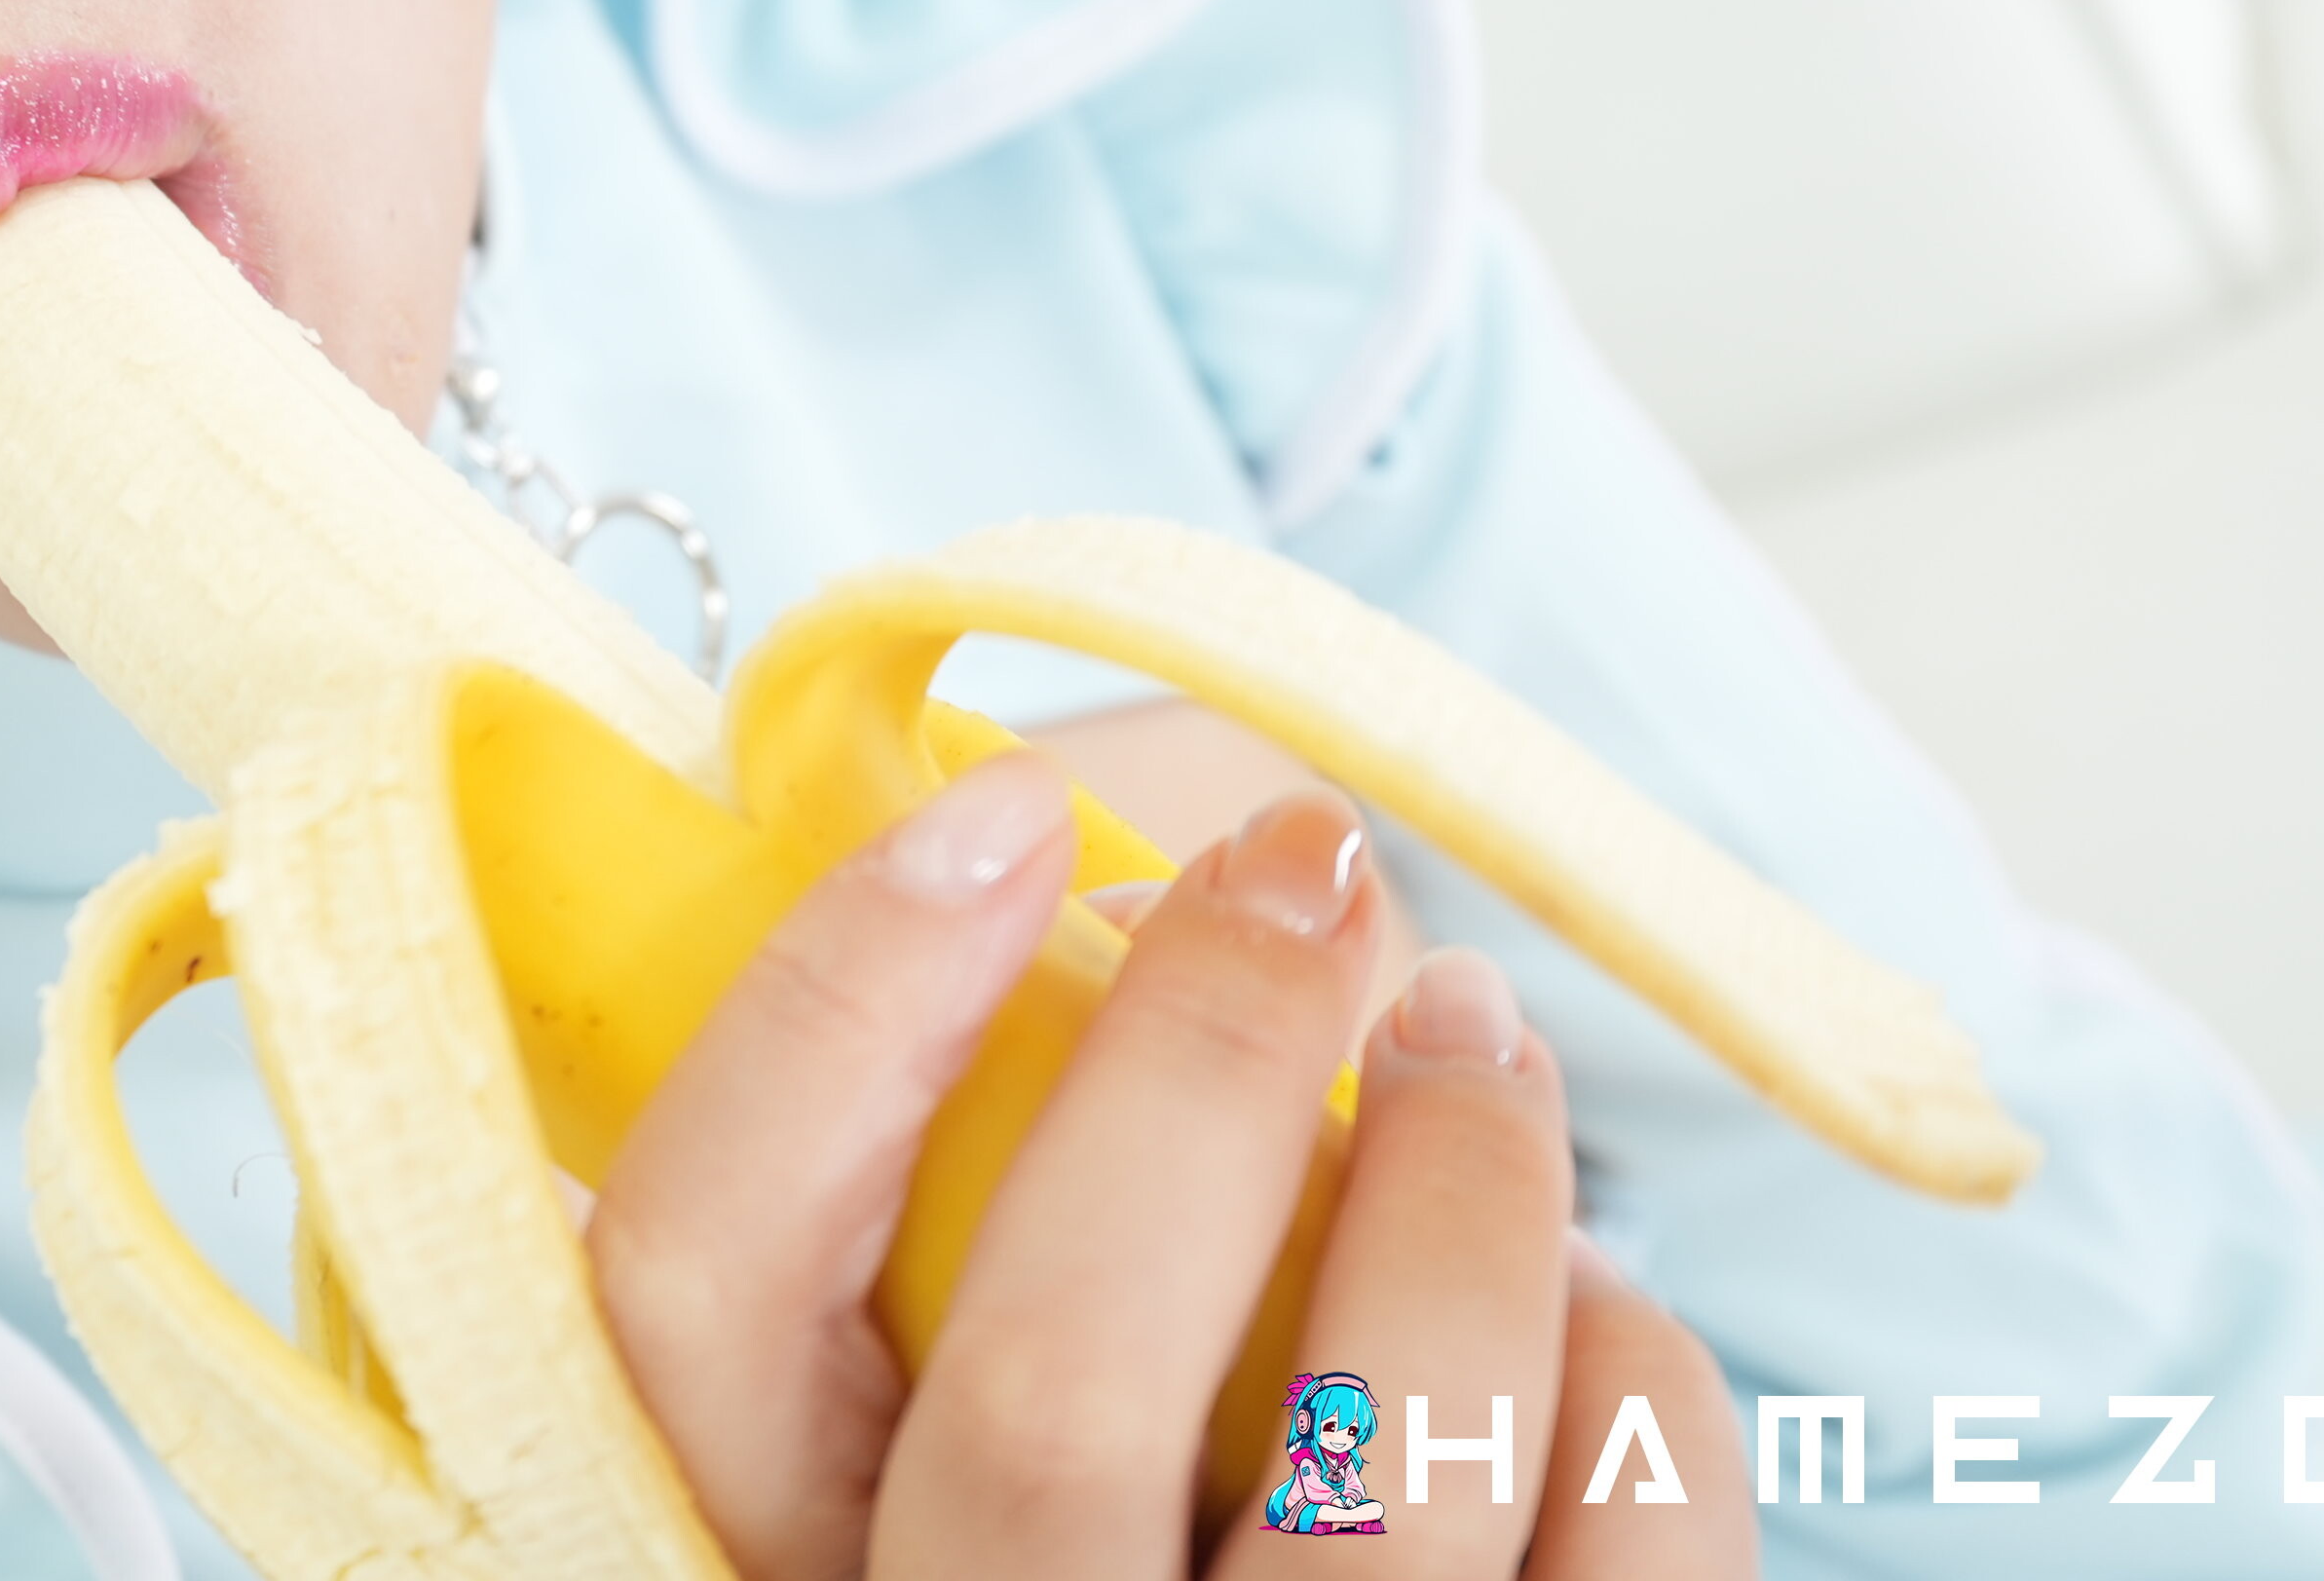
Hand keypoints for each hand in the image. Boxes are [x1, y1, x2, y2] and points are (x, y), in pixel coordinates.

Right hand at [588, 755, 1749, 1580]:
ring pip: (1375, 1466)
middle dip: (1206, 1064)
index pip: (702, 1274)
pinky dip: (1621, 1369)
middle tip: (1306, 866)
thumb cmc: (1111, 1465)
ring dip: (1463, 1176)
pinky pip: (1614, 1547)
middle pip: (1052, 1390)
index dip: (837, 1006)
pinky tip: (1571, 1299)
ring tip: (1471, 1042)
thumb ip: (956, 1162)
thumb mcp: (930, 1345)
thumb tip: (1103, 895)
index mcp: (774, 1547)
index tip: (1005, 815)